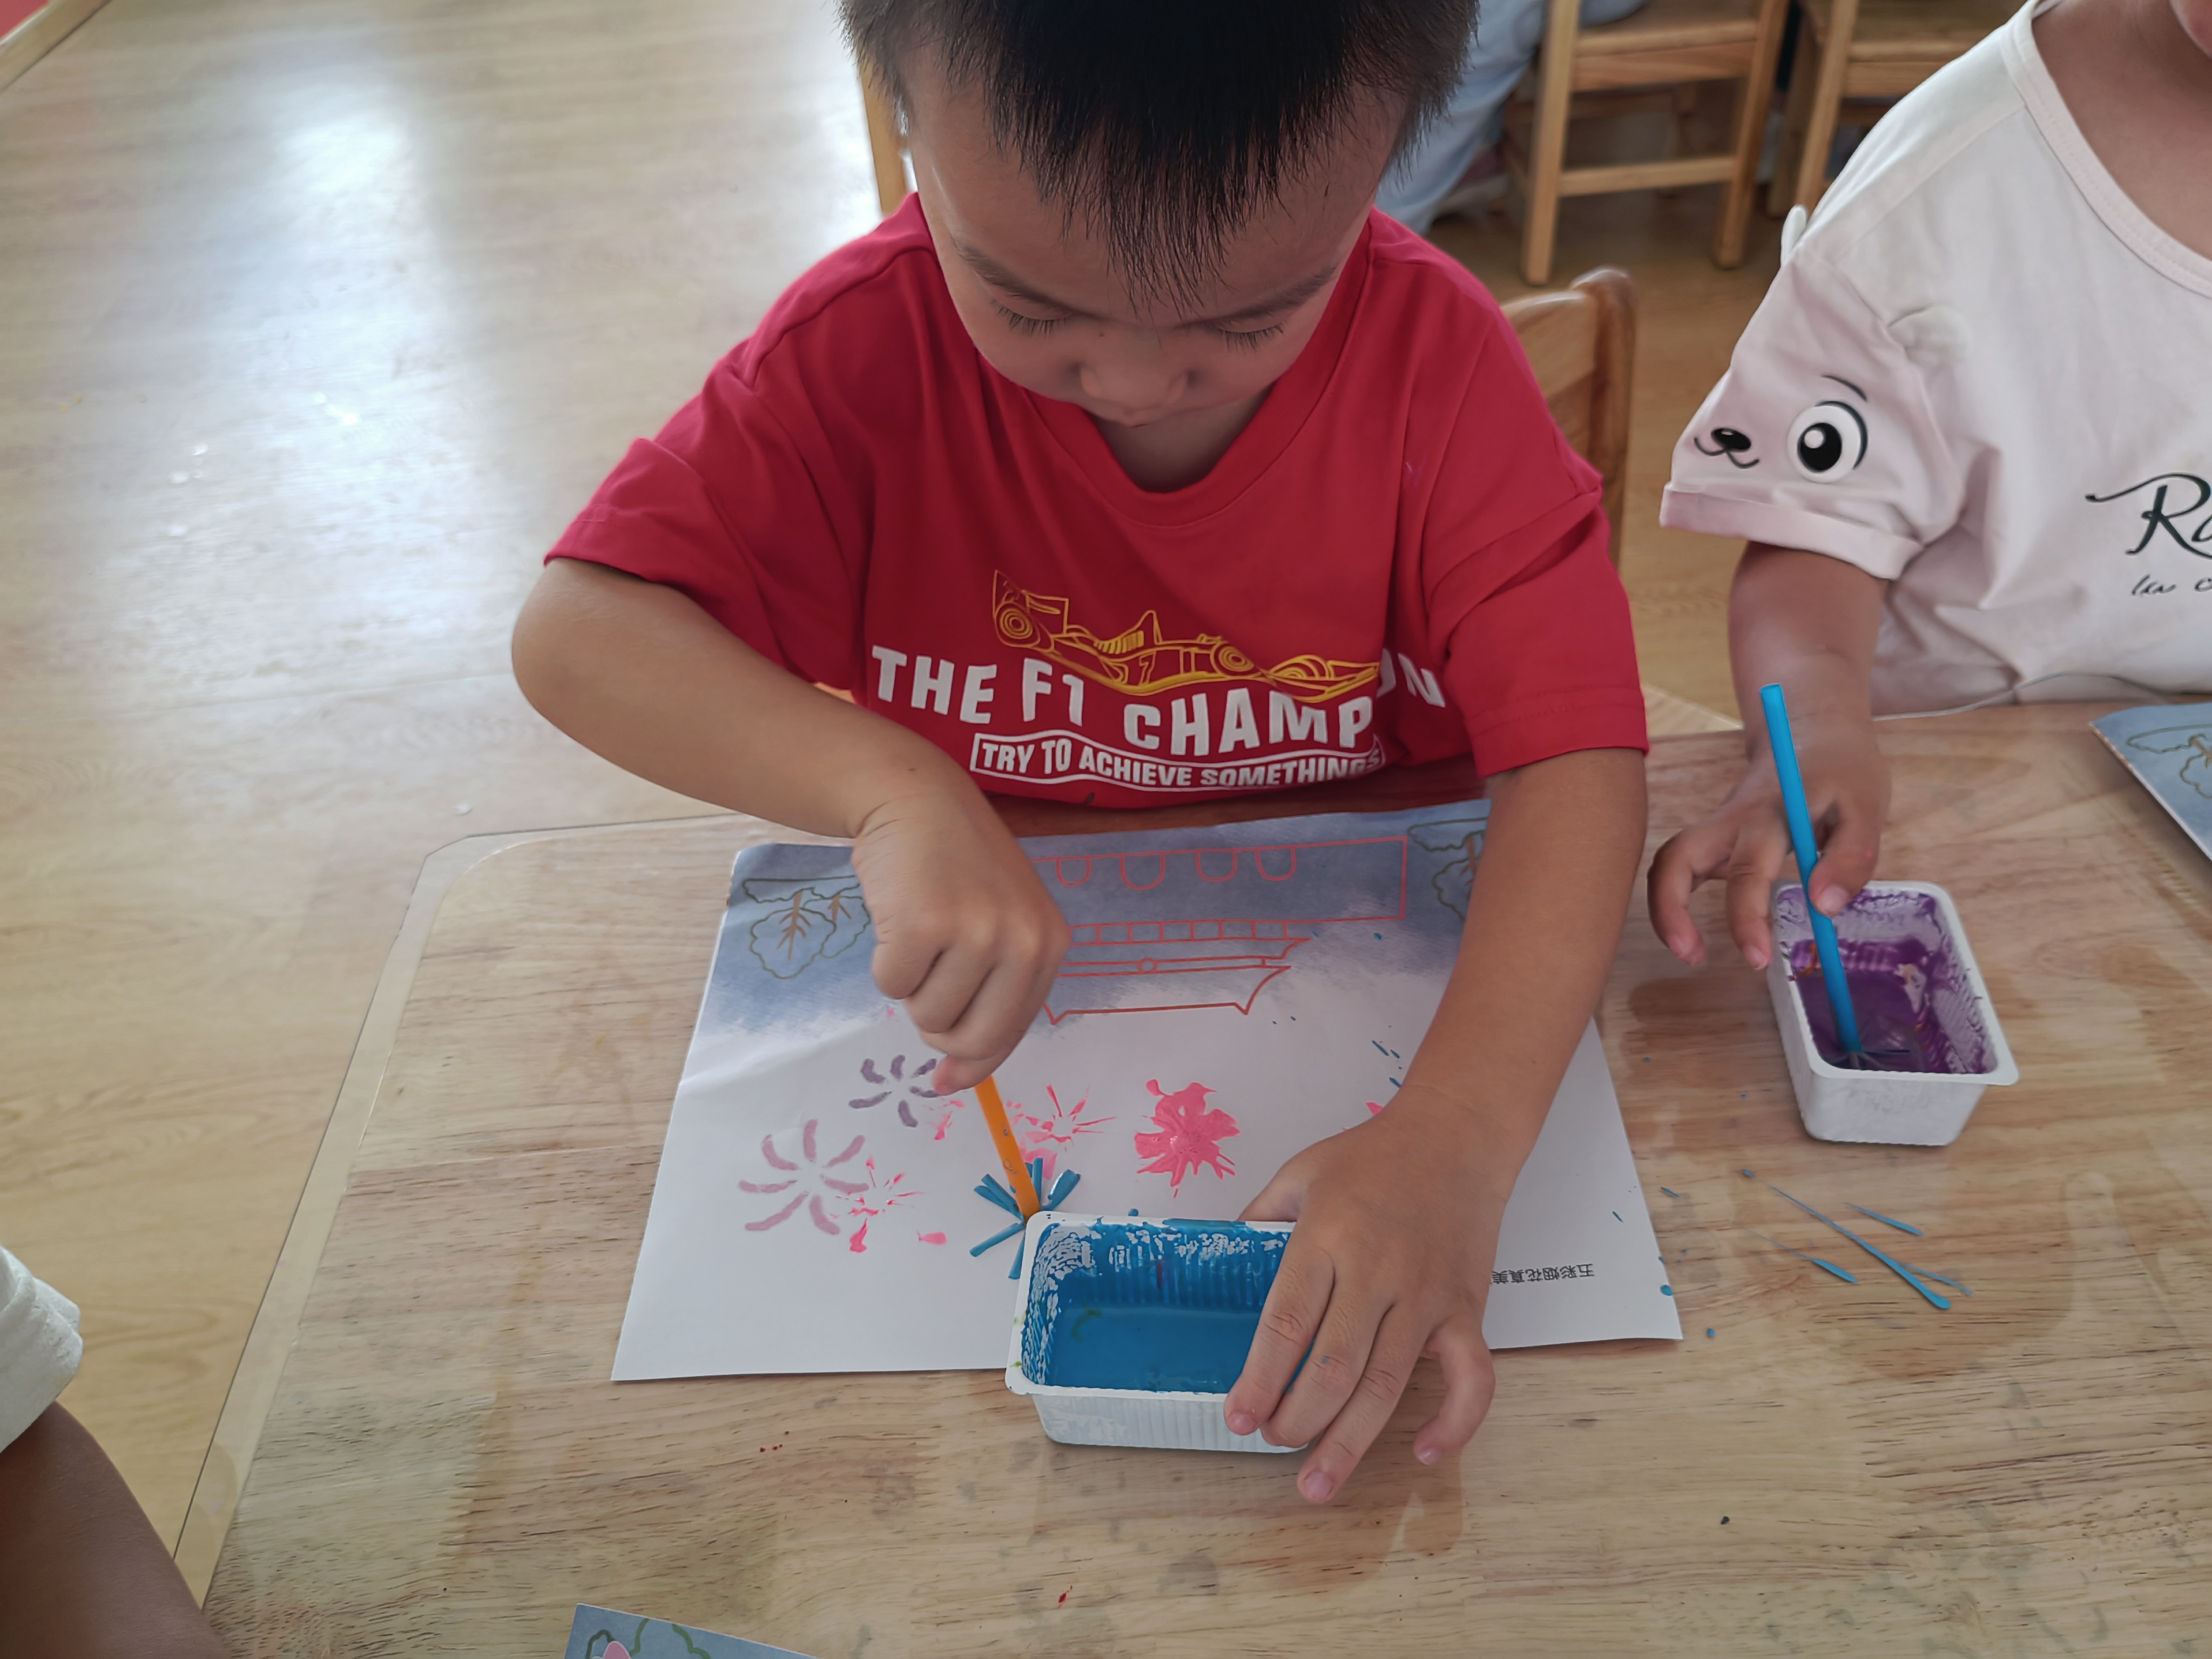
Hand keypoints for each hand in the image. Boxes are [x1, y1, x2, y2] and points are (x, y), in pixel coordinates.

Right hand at [850, 780, 1069, 1092]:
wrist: (917, 798)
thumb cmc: (956, 868)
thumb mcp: (998, 925)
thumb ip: (990, 996)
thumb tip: (950, 1082)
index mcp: (1049, 944)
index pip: (1012, 1031)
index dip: (973, 1060)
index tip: (944, 1079)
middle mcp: (1023, 940)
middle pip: (971, 1036)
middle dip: (937, 1026)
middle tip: (927, 982)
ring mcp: (976, 930)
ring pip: (926, 1014)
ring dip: (910, 986)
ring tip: (919, 931)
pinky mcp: (925, 923)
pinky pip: (890, 985)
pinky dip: (883, 963)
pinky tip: (897, 917)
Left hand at [1224, 1089, 1502, 1502]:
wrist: (1456, 1137)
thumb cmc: (1373, 1157)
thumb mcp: (1299, 1173)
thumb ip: (1259, 1220)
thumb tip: (1215, 1266)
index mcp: (1328, 1237)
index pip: (1286, 1323)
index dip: (1259, 1380)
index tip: (1238, 1418)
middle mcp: (1378, 1271)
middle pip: (1333, 1368)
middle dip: (1298, 1420)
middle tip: (1273, 1442)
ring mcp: (1428, 1296)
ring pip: (1389, 1385)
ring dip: (1351, 1442)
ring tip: (1317, 1482)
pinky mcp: (1468, 1310)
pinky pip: (1472, 1379)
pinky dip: (1454, 1423)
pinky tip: (1421, 1451)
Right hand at [1646, 719, 1888, 968]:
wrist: (1812, 733)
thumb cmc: (1842, 773)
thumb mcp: (1866, 808)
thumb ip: (1850, 857)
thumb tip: (1824, 908)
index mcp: (1769, 813)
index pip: (1747, 867)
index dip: (1746, 916)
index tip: (1760, 958)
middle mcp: (1730, 819)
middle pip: (1678, 859)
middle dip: (1673, 911)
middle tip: (1694, 958)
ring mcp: (1716, 826)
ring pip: (1668, 861)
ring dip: (1665, 907)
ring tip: (1689, 952)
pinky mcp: (1714, 837)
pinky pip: (1680, 867)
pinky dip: (1674, 900)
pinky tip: (1694, 933)